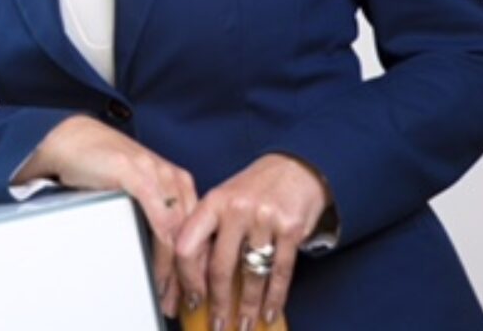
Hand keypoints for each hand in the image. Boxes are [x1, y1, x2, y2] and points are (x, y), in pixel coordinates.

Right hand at [15, 116, 197, 317]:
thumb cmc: (99, 163)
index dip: (198, 262)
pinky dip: (163, 250)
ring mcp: (156, 175)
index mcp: (177, 180)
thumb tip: (163, 248)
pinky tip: (159, 267)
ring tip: (169, 292)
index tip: (193, 287)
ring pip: (181, 232)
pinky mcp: (137, 176)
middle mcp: (172, 176)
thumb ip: (153, 209)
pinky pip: (160, 221)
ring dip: (177, 268)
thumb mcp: (135, 188)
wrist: (72, 138)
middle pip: (194, 232)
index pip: (200, 227)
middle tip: (184, 299)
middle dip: (191, 272)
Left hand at [174, 153, 329, 330]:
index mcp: (212, 202)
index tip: (190, 299)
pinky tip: (269, 312)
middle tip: (217, 325)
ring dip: (247, 306)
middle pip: (220, 267)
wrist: (295, 168)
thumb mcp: (224, 200)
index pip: (188, 245)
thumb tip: (195, 278)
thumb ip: (209, 232)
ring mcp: (265, 219)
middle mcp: (236, 209)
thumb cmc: (254, 189)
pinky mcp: (291, 228)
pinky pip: (281, 272)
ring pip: (252, 274)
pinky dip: (275, 298)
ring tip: (243, 324)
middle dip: (217, 303)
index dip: (186, 278)